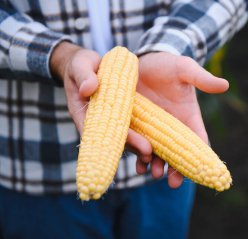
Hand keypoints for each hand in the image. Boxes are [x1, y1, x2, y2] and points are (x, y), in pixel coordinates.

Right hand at [49, 42, 153, 169]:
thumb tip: (89, 88)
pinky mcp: (120, 115)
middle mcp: (97, 121)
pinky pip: (131, 127)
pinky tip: (156, 142)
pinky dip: (141, 134)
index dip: (109, 138)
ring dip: (138, 145)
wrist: (87, 65)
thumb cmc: (80, 65)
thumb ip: (84, 75)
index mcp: (83, 112)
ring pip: (124, 136)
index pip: (95, 130)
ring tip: (153, 153)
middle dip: (131, 145)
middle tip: (148, 151)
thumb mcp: (80, 65)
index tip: (124, 143)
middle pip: (114, 137)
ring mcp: (109, 120)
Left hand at [136, 52, 228, 187]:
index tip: (200, 172)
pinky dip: (140, 156)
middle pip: (178, 155)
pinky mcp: (137, 126)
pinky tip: (139, 163)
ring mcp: (154, 129)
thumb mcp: (185, 70)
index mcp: (188, 118)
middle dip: (176, 170)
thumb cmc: (168, 65)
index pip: (198, 141)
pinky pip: (140, 146)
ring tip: (153, 172)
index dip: (201, 157)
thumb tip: (225, 85)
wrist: (143, 61)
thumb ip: (202, 79)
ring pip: (158, 154)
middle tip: (173, 182)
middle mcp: (172, 128)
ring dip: (157, 166)